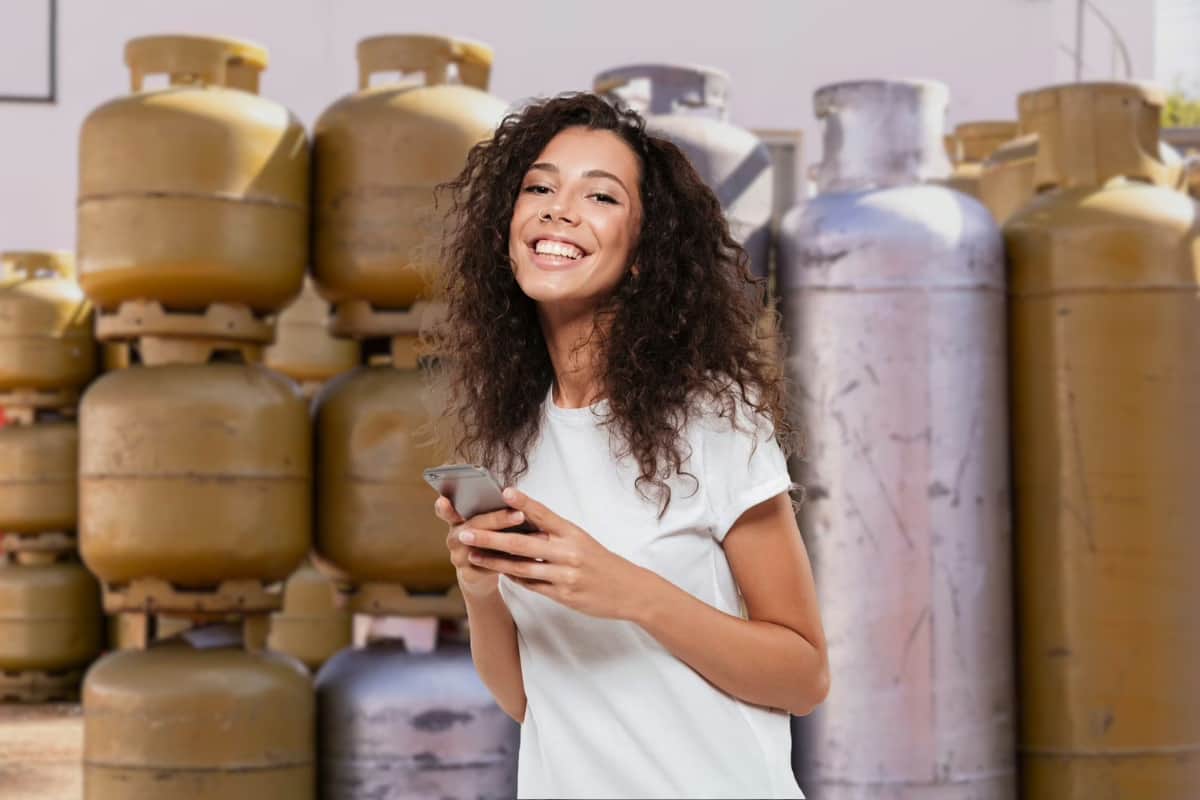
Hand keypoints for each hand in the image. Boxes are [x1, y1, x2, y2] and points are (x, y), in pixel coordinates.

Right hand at [436, 497, 530, 599]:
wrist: (480, 574)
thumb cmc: (487, 539)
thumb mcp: (484, 524)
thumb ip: (491, 510)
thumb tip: (515, 495)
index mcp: (457, 520)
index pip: (446, 510)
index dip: (444, 507)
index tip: (445, 500)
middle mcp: (454, 538)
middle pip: (473, 526)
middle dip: (498, 519)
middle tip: (520, 515)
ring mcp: (459, 557)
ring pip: (482, 548)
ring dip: (507, 541)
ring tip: (533, 537)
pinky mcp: (469, 574)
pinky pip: (491, 566)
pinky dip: (511, 560)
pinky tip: (530, 557)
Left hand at [457, 487, 656, 620]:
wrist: (628, 590)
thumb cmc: (601, 561)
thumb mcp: (581, 540)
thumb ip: (553, 532)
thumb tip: (521, 521)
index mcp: (573, 533)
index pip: (544, 514)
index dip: (523, 503)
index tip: (504, 492)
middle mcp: (568, 552)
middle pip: (522, 544)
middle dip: (490, 537)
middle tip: (465, 532)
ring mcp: (564, 575)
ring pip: (521, 568)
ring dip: (494, 562)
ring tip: (472, 556)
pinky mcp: (563, 595)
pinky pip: (532, 585)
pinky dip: (514, 577)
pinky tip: (499, 571)